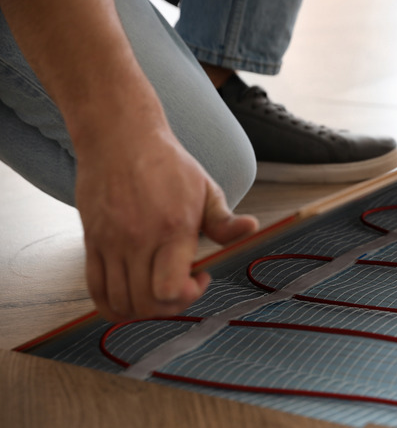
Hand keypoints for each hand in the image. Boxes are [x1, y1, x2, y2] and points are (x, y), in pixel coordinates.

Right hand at [75, 117, 257, 321]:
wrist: (120, 137)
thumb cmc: (168, 164)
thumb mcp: (206, 189)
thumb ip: (225, 221)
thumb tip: (252, 228)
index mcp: (172, 229)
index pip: (169, 289)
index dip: (188, 296)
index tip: (200, 276)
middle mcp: (138, 240)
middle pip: (146, 303)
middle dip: (170, 306)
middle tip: (181, 286)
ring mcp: (110, 243)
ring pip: (120, 302)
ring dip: (142, 310)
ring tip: (157, 290)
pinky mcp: (91, 242)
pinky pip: (95, 290)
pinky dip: (112, 306)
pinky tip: (131, 296)